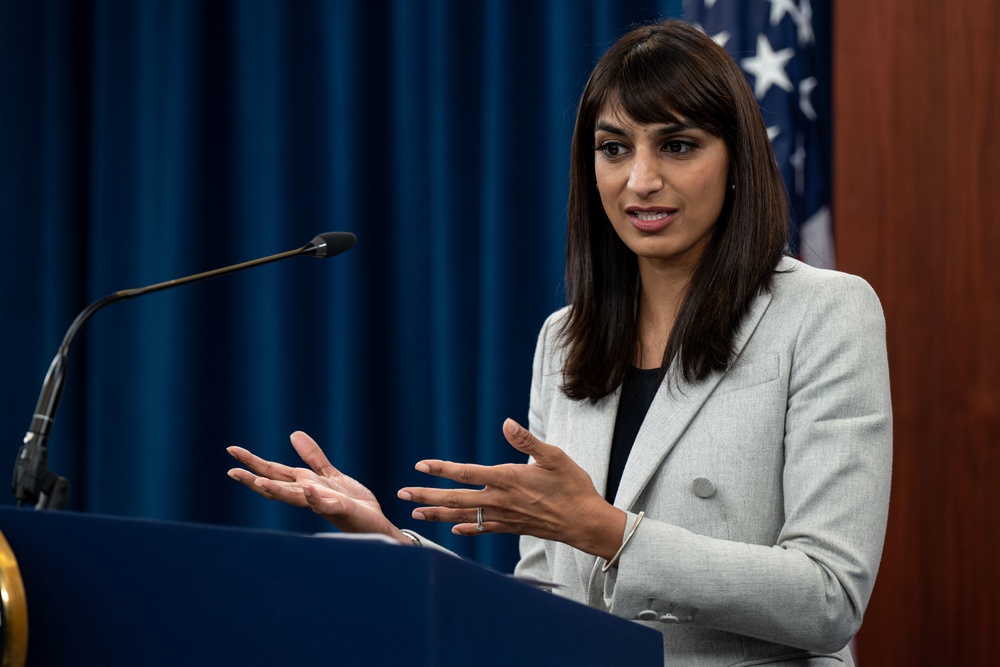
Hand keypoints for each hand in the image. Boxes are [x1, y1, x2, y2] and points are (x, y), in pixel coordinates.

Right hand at [227, 431, 411, 543]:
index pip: (274, 471)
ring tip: (258, 481)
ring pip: (294, 496)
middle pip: (276, 485)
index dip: (253, 461)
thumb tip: (293, 434)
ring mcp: (321, 502)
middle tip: (231, 471)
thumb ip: (312, 457)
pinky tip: (308, 490)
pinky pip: (325, 504)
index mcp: (304, 484)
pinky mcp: (340, 509)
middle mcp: (307, 494)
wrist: (373, 521)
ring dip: (277, 490)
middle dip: (253, 478)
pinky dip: (315, 498)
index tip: (231, 450)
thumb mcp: (329, 474)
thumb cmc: (351, 501)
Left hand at [397, 419, 626, 559]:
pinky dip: (466, 529)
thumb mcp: (554, 456)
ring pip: (464, 516)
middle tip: (403, 495)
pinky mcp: (511, 527)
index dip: (442, 470)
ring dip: (437, 516)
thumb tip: (506, 423)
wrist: (585, 522)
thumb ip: (527, 441)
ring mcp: (504, 516)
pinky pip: (482, 529)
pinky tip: (454, 530)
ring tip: (416, 515)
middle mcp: (500, 500)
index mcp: (507, 479)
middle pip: (455, 499)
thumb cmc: (573, 486)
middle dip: (427, 496)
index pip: (466, 473)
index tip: (421, 466)